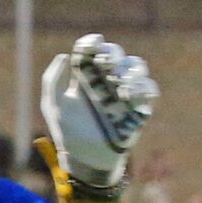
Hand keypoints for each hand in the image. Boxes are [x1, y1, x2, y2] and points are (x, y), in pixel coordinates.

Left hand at [40, 35, 156, 199]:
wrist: (85, 159)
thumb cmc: (68, 132)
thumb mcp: (53, 106)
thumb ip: (52, 81)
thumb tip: (63, 56)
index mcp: (85, 76)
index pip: (91, 51)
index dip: (92, 43)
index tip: (92, 43)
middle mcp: (105, 80)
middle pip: (115, 54)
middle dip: (112, 54)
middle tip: (105, 64)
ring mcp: (123, 92)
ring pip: (136, 66)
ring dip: (129, 69)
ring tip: (119, 83)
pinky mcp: (139, 106)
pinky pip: (149, 89)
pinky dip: (142, 87)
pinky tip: (128, 95)